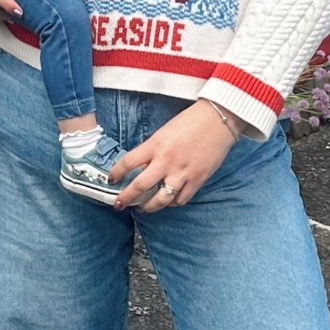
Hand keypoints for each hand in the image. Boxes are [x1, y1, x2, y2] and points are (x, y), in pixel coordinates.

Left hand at [113, 102, 238, 212]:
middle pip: (140, 186)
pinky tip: (168, 201)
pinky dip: (172, 203)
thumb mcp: (164, 132)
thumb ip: (152, 150)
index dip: (116, 173)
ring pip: (160, 199)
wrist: (218, 120)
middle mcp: (166, 161)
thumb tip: (142, 167)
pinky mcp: (197, 180)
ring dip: (148, 207)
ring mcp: (182, 173)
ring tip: (143, 208)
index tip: (111, 179)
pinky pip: (180, 199)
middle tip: (120, 204)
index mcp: (155, 145)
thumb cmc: (191, 122)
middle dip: (126, 198)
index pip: (128, 162)